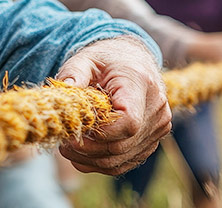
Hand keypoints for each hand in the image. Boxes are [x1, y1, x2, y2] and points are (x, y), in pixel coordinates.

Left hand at [55, 36, 171, 175]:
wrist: (132, 61)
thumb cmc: (105, 60)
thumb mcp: (85, 58)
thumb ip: (74, 72)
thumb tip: (65, 88)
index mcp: (140, 84)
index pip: (128, 122)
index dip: (100, 133)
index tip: (75, 130)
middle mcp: (156, 109)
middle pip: (122, 144)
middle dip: (88, 149)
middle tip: (63, 141)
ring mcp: (158, 127)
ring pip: (122, 158)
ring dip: (90, 160)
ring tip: (67, 148)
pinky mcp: (152, 140)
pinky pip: (125, 162)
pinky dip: (100, 163)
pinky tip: (80, 155)